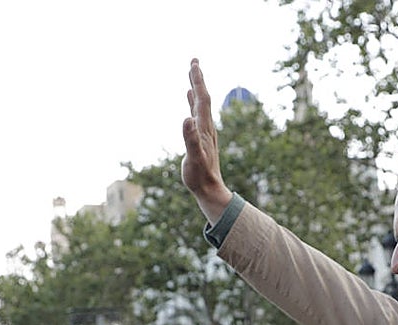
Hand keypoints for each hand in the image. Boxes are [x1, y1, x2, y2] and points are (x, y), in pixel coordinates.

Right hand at [181, 59, 232, 221]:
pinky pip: (196, 115)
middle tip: (194, 61)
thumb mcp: (193, 158)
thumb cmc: (200, 176)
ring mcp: (204, 132)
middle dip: (198, 79)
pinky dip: (193, 103)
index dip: (198, 81)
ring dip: (196, 88)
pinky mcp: (201, 138)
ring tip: (192, 74)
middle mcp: (206, 127)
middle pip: (203, 98)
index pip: (202, 99)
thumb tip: (186, 119)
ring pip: (200, 105)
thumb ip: (190, 139)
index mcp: (204, 128)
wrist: (210, 190)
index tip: (194, 63)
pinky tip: (189, 99)